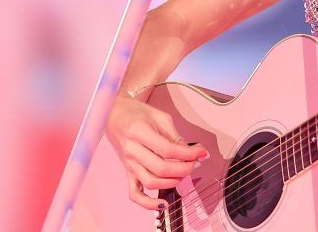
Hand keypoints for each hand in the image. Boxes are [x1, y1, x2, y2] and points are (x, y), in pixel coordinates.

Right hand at [105, 95, 208, 209]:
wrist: (115, 115)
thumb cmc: (138, 114)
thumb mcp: (160, 117)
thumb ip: (175, 136)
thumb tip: (192, 152)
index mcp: (139, 133)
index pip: (168, 150)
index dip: (189, 154)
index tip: (202, 152)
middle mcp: (132, 151)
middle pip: (161, 169)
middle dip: (185, 168)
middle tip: (196, 162)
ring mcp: (129, 165)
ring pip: (151, 182)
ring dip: (173, 182)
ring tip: (184, 173)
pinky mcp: (128, 173)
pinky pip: (135, 193)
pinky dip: (148, 203)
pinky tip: (163, 204)